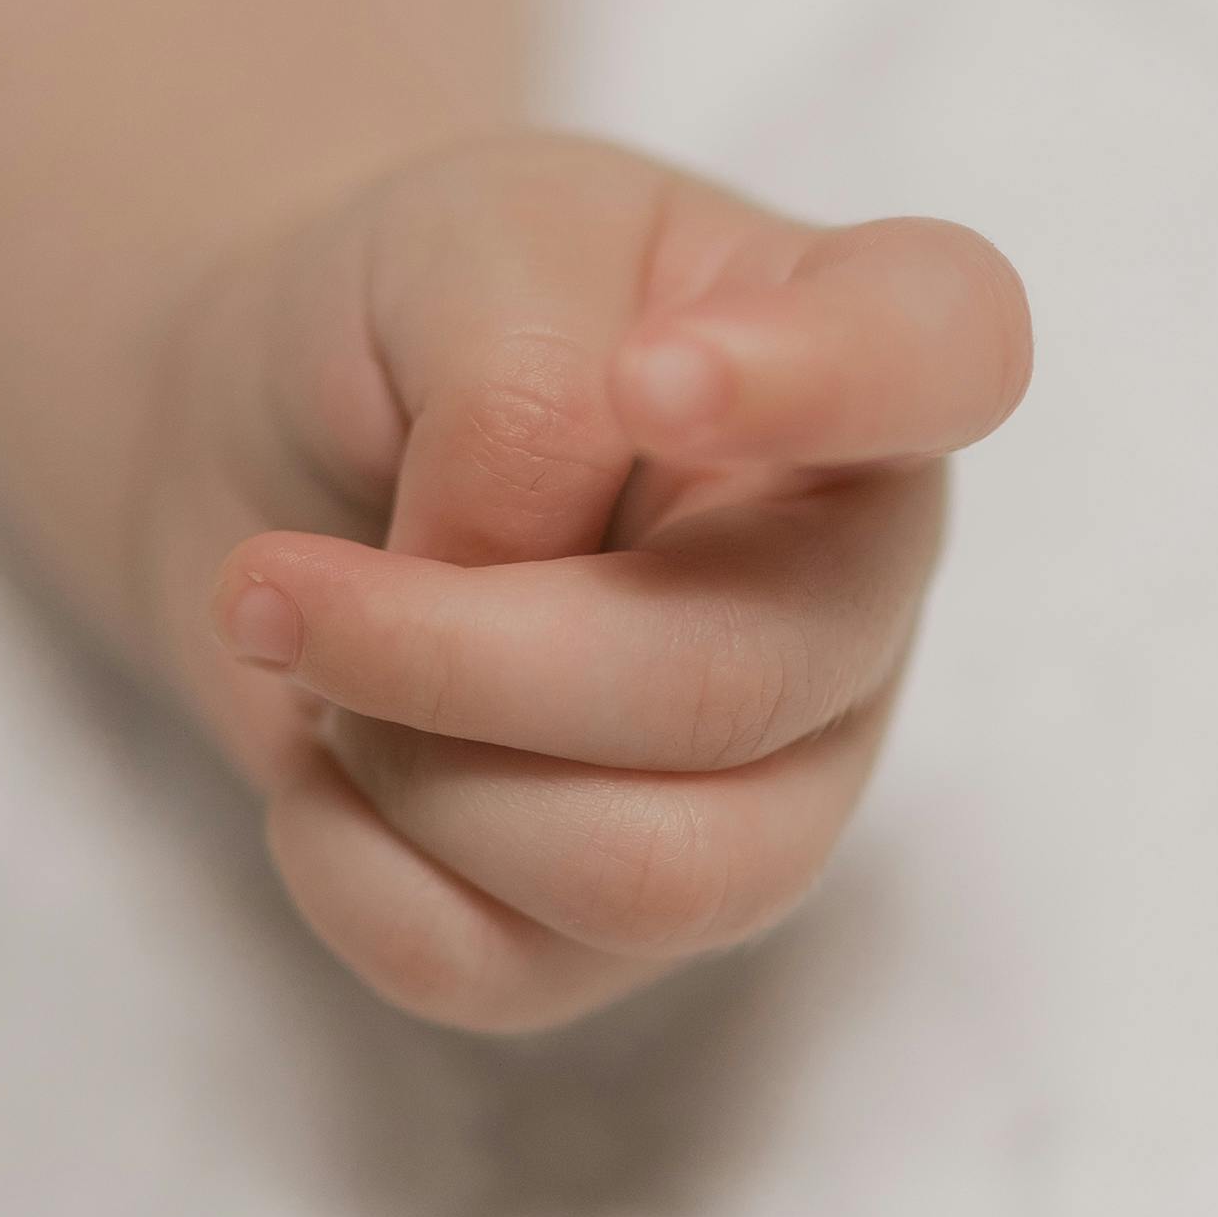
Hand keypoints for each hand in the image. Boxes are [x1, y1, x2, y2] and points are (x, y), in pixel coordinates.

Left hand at [143, 136, 1032, 1036]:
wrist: (270, 432)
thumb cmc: (413, 312)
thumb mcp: (457, 247)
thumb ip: (526, 385)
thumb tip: (516, 587)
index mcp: (861, 349)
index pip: (949, 354)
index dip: (824, 382)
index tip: (646, 376)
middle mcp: (857, 580)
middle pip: (731, 691)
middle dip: (456, 654)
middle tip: (268, 586)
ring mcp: (779, 774)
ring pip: (648, 876)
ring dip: (412, 770)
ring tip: (314, 660)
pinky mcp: (640, 920)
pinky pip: (508, 968)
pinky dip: (351, 868)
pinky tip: (324, 764)